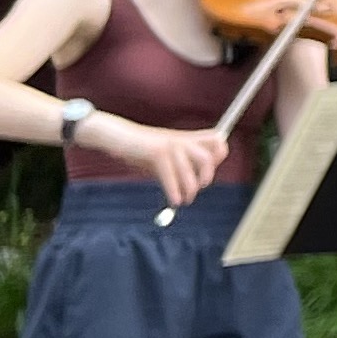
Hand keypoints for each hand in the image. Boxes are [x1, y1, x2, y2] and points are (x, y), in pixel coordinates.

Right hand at [106, 118, 225, 207]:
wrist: (117, 136)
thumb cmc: (140, 148)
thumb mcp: (165, 154)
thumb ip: (180, 165)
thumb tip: (192, 188)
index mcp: (185, 138)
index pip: (216, 140)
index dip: (219, 155)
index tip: (209, 170)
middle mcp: (181, 140)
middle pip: (208, 158)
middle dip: (206, 176)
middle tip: (199, 188)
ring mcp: (169, 146)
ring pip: (189, 170)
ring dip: (189, 190)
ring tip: (185, 200)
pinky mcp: (156, 153)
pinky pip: (171, 175)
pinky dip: (174, 191)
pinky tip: (174, 201)